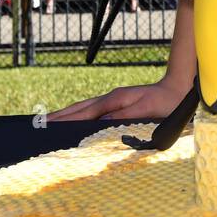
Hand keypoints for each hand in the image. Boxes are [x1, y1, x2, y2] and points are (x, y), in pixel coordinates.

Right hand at [48, 74, 190, 121]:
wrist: (178, 90)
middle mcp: (110, 99)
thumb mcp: (144, 111)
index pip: (84, 112)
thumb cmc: (164, 104)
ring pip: (84, 108)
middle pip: (79, 108)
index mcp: (114, 100)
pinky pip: (92, 110)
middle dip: (59, 116)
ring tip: (49, 122)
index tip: (48, 125)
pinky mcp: (117, 103)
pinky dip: (79, 115)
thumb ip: (122, 117)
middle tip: (39, 124)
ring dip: (67, 115)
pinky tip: (75, 121)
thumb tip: (100, 124)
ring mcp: (113, 100)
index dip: (66, 120)